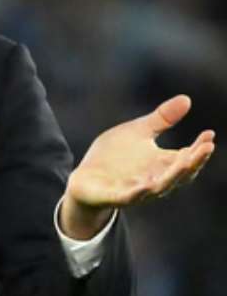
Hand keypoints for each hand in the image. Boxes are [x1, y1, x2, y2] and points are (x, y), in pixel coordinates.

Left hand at [61, 95, 214, 239]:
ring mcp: (136, 190)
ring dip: (172, 176)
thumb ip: (161, 119)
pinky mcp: (116, 196)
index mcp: (162, 164)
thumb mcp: (138, 131)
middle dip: (194, 161)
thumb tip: (187, 98)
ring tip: (186, 162)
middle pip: (179, 174)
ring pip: (159, 187)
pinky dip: (138, 192)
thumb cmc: (115, 156)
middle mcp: (154, 179)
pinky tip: (146, 185)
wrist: (86, 179)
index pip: (187, 158)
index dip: (199, 149)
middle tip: (206, 147)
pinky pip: (129, 197)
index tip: (209, 135)